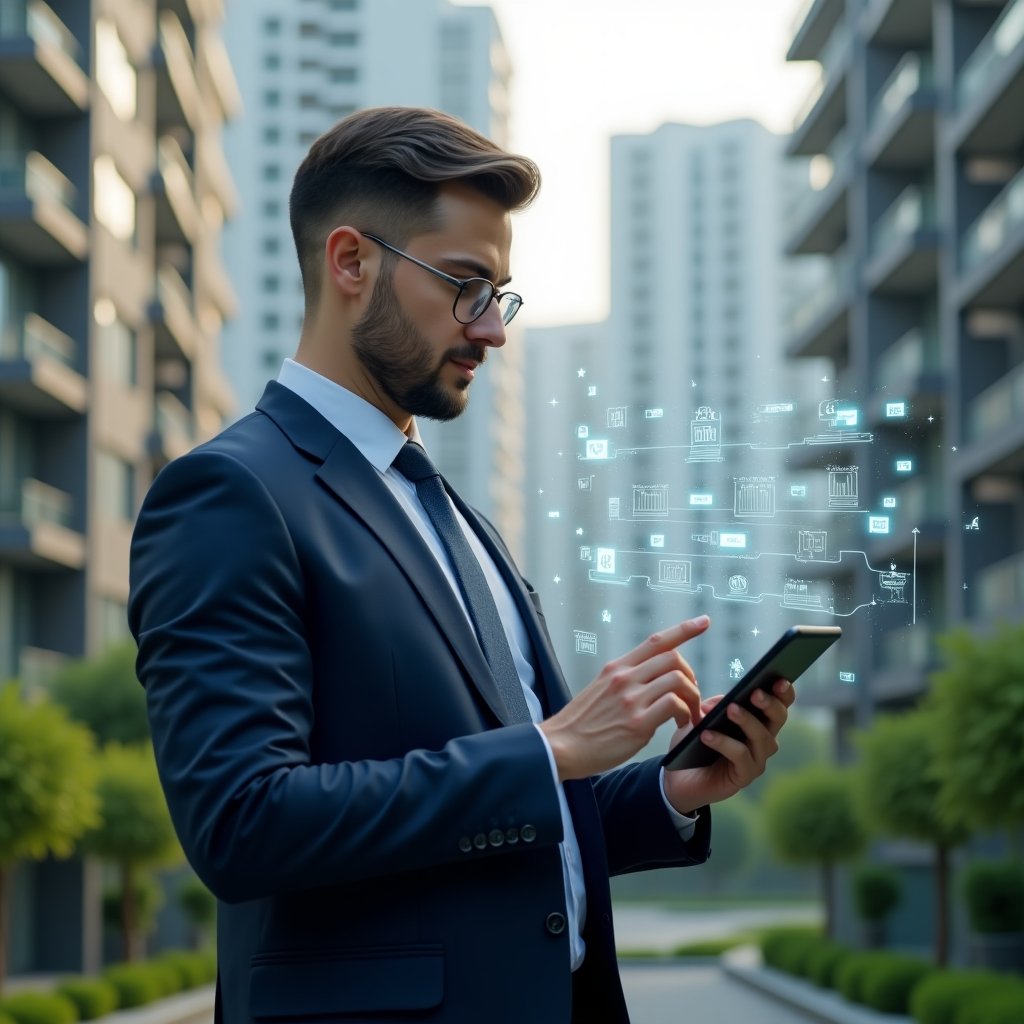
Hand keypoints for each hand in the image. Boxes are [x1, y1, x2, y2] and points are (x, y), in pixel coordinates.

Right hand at [540, 616, 709, 780]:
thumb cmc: (582, 723)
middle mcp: (624, 678)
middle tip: (690, 694)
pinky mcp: (637, 723)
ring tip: (688, 713)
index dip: (684, 629)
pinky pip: (674, 706)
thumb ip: (625, 679)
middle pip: (673, 659)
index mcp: (617, 667)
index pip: (657, 641)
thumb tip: (650, 677)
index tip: (704, 622)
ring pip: (678, 680)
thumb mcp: (600, 688)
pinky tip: (679, 724)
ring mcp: (631, 699)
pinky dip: (685, 714)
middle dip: (691, 675)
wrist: (560, 746)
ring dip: (692, 697)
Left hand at [662, 678, 795, 813]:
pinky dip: (724, 743)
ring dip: (746, 721)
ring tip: (730, 709)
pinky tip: (707, 735)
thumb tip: (724, 701)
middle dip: (770, 704)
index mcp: (758, 720)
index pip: (780, 703)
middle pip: (778, 719)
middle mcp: (763, 740)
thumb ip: (714, 705)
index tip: (779, 678)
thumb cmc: (693, 742)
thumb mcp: (700, 717)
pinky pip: (741, 756)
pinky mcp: (744, 776)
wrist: (678, 776)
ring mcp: (756, 760)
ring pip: (762, 737)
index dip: (784, 691)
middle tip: (755, 693)